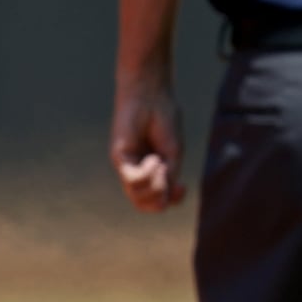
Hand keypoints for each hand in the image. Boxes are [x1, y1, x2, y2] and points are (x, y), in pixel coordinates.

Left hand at [109, 78, 185, 211]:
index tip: (183, 188)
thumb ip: (169, 178)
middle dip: (161, 196)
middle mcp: (137, 172)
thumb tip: (164, 203)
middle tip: (167, 172)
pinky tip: (153, 159)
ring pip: (138, 198)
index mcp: (152, 172)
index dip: (170, 201)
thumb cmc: (164, 119)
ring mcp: (127, 167)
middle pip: (145, 205)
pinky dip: (147, 174)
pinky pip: (132, 181)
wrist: (152, 95)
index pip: (156, 201)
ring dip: (155, 183)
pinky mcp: (119, 158)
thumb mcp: (173, 153)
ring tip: (159, 161)